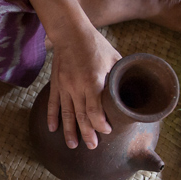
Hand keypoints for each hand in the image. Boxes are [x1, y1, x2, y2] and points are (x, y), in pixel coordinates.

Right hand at [47, 27, 118, 148]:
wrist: (70, 33)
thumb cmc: (95, 45)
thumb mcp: (113, 59)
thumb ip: (118, 77)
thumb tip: (127, 91)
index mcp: (93, 81)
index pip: (95, 109)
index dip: (100, 123)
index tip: (106, 131)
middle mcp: (77, 87)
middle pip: (81, 115)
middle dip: (87, 133)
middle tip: (92, 146)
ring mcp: (64, 86)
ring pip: (67, 113)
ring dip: (70, 131)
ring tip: (73, 145)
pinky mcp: (56, 84)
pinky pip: (54, 104)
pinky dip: (52, 117)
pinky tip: (52, 129)